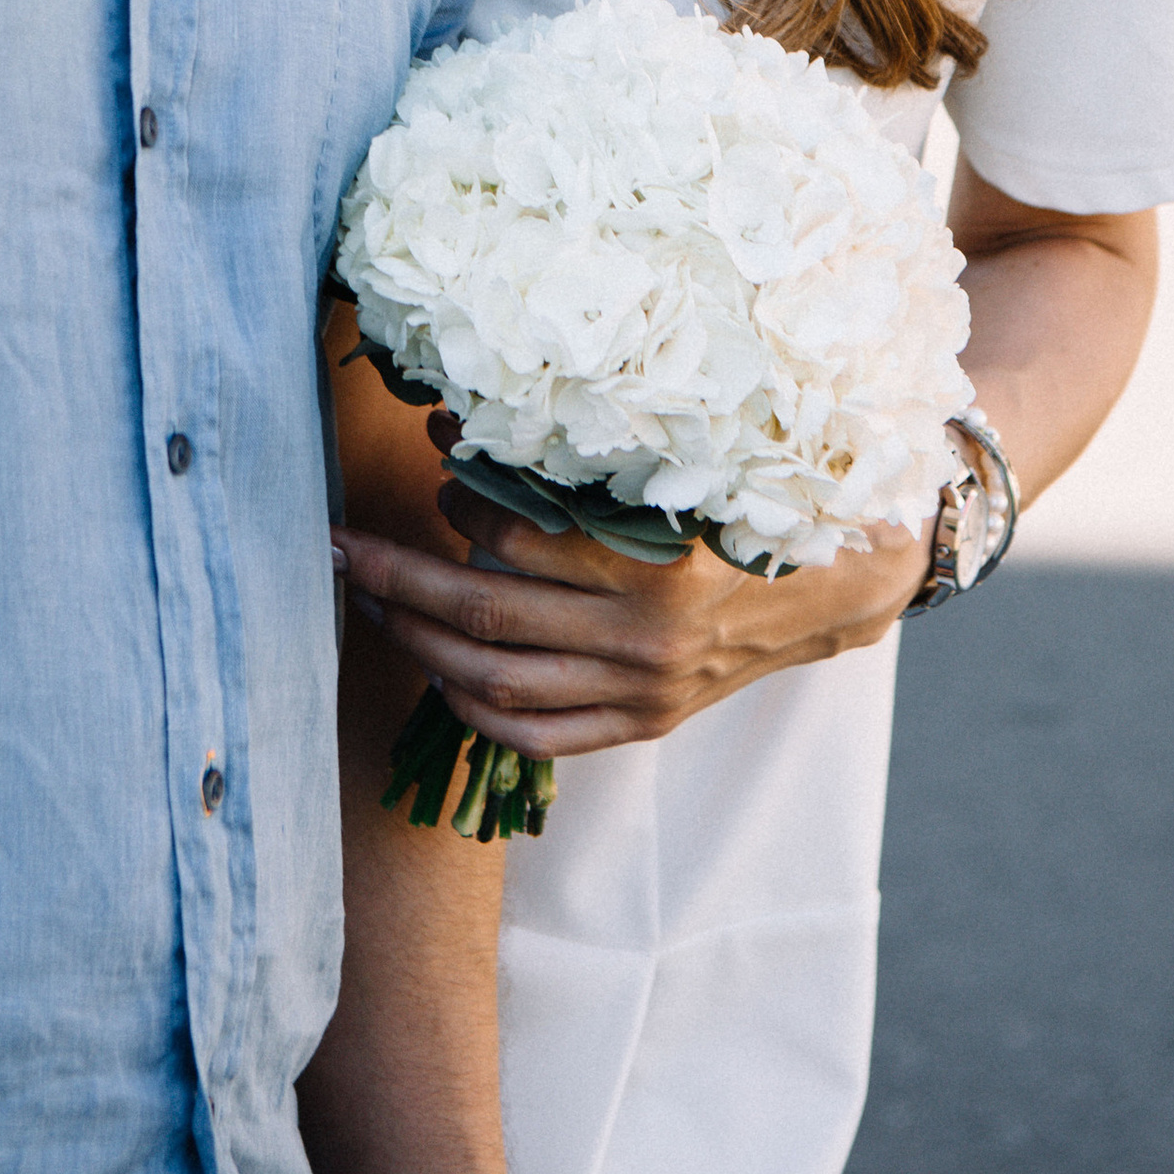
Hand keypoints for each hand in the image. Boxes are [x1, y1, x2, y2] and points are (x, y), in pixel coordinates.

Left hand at [331, 415, 930, 757]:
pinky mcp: (645, 726)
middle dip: (397, 578)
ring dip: (419, 643)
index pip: (517, 543)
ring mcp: (641, 693)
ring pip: (498, 684)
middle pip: (485, 615)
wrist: (836, 583)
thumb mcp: (682, 466)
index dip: (457, 503)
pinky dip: (476, 714)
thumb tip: (466, 435)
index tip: (429, 463)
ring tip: (370, 600)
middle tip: (337, 545)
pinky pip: (540, 738)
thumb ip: (582, 463)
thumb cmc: (750, 503)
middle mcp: (642, 642)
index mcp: (654, 569)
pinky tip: (437, 677)